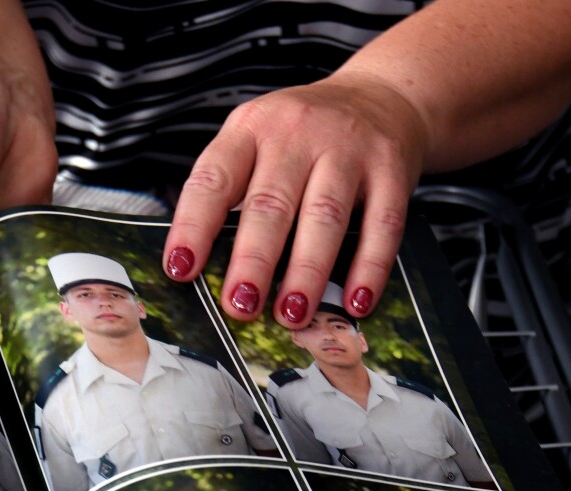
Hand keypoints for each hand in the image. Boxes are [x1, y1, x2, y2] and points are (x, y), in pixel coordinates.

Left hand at [163, 71, 427, 325]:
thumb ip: (234, 193)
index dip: (194, 226)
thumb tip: (207, 269)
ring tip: (291, 314)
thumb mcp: (257, 142)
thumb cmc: (304, 135)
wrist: (382, 96)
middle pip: (270, 204)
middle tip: (240, 306)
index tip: (180, 269)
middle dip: (252, 261)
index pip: (213, 179)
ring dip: (306, 272)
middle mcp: (296, 134)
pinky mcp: (390, 170)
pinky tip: (355, 301)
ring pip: (323, 216)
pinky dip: (368, 268)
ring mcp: (347, 149)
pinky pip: (380, 224)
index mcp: (250, 130)